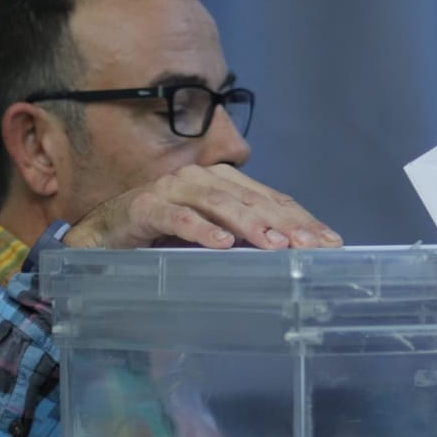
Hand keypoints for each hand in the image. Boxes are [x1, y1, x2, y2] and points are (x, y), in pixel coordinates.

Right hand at [62, 165, 341, 251]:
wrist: (105, 234)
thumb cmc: (166, 235)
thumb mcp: (214, 238)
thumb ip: (247, 240)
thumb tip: (294, 258)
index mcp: (227, 183)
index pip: (274, 201)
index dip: (303, 220)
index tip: (330, 243)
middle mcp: (205, 179)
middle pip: (254, 200)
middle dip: (287, 224)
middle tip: (312, 247)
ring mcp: (174, 189)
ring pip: (221, 204)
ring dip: (250, 225)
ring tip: (275, 245)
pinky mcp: (146, 206)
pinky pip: (178, 217)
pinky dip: (201, 230)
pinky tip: (222, 245)